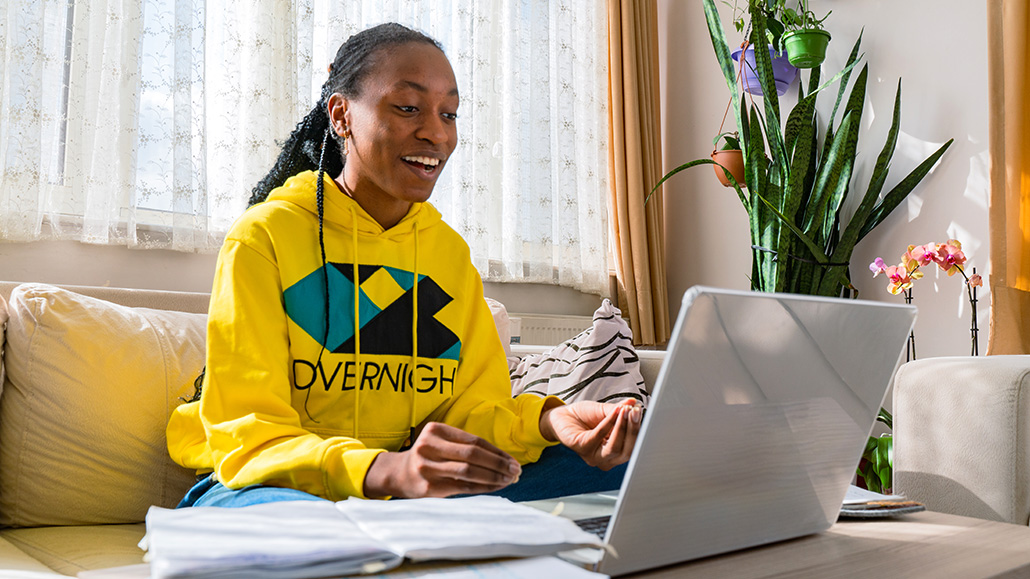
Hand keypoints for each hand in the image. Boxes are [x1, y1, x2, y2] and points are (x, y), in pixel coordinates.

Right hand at [363, 422, 521, 498]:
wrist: (398, 474)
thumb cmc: (429, 456)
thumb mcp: (441, 442)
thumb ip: (465, 446)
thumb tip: (503, 459)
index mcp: (435, 430)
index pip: (474, 441)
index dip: (496, 452)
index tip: (512, 460)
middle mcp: (429, 447)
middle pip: (473, 455)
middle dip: (498, 464)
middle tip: (516, 471)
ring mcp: (428, 467)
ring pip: (469, 472)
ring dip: (493, 477)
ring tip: (509, 480)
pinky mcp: (429, 487)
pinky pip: (463, 487)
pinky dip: (482, 487)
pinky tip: (495, 487)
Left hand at [539, 399, 641, 469]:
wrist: (562, 415)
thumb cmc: (585, 416)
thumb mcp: (606, 412)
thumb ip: (620, 410)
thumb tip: (634, 403)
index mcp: (615, 452)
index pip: (633, 447)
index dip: (639, 431)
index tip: (642, 414)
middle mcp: (606, 459)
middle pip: (627, 452)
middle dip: (633, 431)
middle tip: (635, 412)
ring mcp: (593, 457)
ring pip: (614, 449)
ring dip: (622, 428)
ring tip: (625, 410)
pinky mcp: (582, 449)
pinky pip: (599, 437)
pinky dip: (609, 423)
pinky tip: (615, 411)